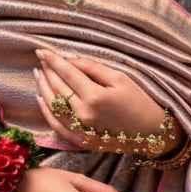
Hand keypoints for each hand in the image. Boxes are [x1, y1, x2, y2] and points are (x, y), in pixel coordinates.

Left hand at [34, 49, 182, 153]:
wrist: (151, 133)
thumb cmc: (139, 101)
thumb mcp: (120, 78)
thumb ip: (92, 68)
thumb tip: (69, 60)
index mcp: (95, 96)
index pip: (67, 73)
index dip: (53, 60)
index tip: (42, 50)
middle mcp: (83, 114)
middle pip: (57, 88)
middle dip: (47, 71)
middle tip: (41, 59)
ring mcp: (79, 130)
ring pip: (52, 106)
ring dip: (42, 88)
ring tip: (39, 74)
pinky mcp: (79, 141)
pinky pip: (56, 125)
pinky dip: (46, 111)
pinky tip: (40, 98)